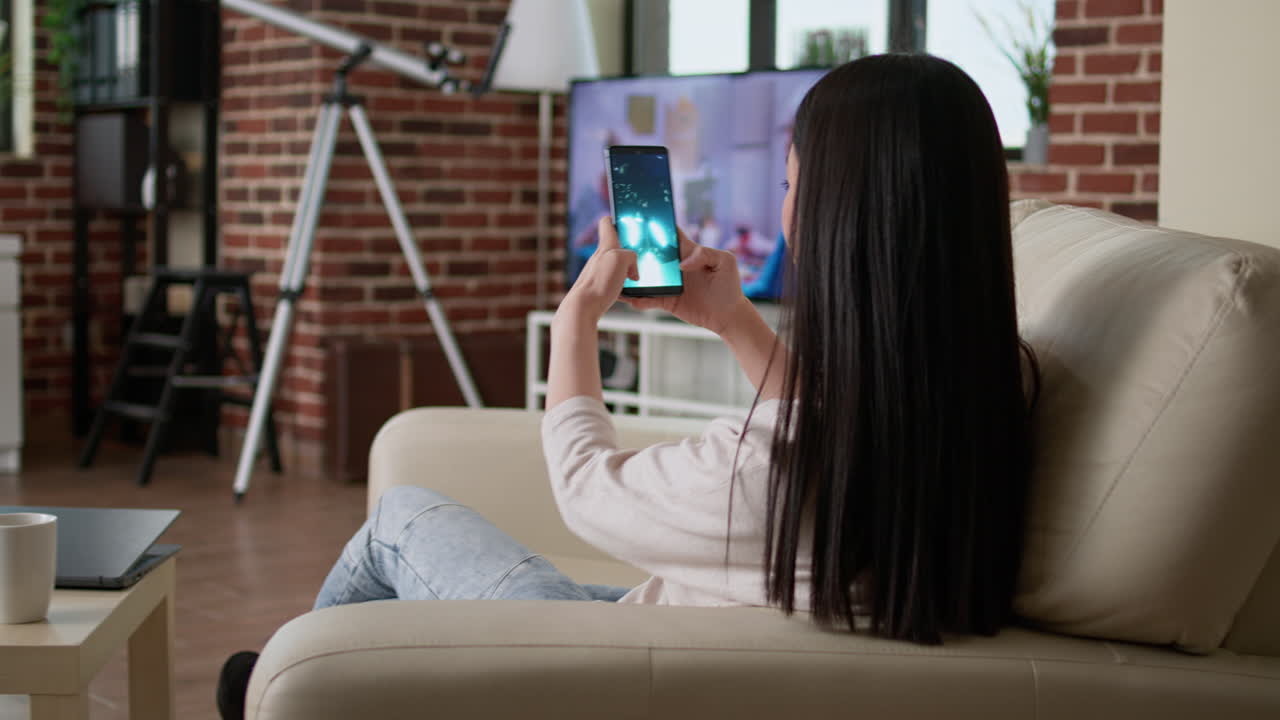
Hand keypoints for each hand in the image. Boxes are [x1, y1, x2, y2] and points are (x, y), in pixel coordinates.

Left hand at [558, 216, 637, 324]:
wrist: (582, 308)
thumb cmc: (599, 283)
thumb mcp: (620, 259)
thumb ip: (630, 256)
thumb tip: (632, 272)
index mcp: (605, 247)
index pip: (606, 224)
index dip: (614, 218)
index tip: (622, 217)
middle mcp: (598, 258)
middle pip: (612, 246)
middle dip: (625, 248)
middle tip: (638, 253)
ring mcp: (596, 273)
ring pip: (613, 265)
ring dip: (625, 269)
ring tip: (635, 277)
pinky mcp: (596, 289)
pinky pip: (612, 281)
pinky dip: (621, 284)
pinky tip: (626, 293)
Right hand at [623, 228, 751, 336]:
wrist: (728, 316)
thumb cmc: (730, 286)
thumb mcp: (726, 262)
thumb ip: (705, 253)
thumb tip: (682, 264)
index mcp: (688, 252)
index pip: (669, 234)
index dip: (656, 225)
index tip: (640, 219)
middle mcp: (675, 266)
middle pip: (651, 254)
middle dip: (635, 250)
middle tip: (618, 247)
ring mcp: (669, 284)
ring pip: (646, 277)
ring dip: (632, 276)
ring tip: (616, 274)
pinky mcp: (667, 301)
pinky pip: (649, 299)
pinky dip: (638, 299)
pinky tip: (628, 298)